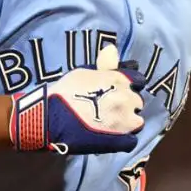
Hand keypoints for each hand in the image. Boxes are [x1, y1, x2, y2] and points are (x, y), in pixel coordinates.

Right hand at [9, 45, 145, 153]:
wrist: (50, 117)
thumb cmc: (65, 91)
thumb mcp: (84, 72)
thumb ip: (104, 65)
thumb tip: (114, 50)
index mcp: (120, 81)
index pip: (139, 81)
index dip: (131, 86)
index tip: (121, 90)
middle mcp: (126, 99)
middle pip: (137, 102)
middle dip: (128, 104)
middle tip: (112, 108)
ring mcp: (125, 121)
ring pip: (137, 121)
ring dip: (128, 122)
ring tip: (113, 124)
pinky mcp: (119, 141)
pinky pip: (131, 141)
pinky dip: (124, 139)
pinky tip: (113, 137)